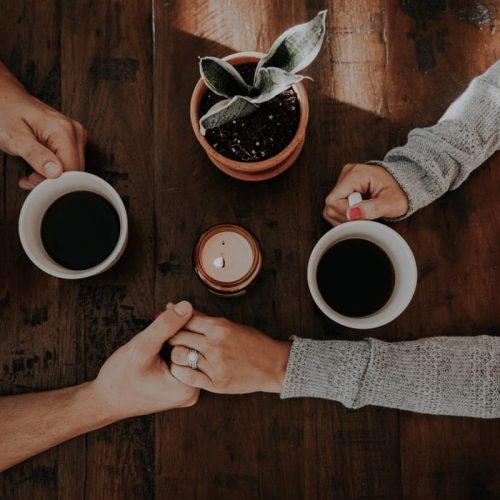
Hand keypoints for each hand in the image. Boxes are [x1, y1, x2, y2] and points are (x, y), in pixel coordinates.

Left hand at [0, 62, 85, 189]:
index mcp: (63, 131)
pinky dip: (56, 169)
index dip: (54, 182)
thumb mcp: (15, 137)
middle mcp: (74, 131)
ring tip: (33, 171)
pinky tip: (41, 166)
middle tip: (30, 178)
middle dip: (52, 180)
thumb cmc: (5, 114)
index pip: (71, 170)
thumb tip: (56, 172)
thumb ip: (36, 155)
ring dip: (53, 176)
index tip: (34, 182)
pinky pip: (71, 162)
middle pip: (74, 171)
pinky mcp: (73, 138)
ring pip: (73, 168)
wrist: (5, 99)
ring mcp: (76, 134)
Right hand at [89, 301, 198, 420]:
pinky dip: (172, 346)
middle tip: (165, 312)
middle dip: (180, 328)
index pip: (197, 344)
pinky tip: (159, 340)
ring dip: (175, 336)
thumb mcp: (142, 347)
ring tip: (159, 327)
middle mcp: (192, 391)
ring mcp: (186, 391)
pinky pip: (181, 360)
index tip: (170, 308)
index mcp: (188, 386)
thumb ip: (166, 326)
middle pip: (194, 348)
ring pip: (187, 352)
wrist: (104, 401)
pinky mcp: (178, 388)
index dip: (183, 322)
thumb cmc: (119, 378)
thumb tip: (187, 306)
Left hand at [168, 306, 290, 393]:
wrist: (272, 365)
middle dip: (171, 337)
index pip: (184, 320)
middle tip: (171, 340)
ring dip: (175, 354)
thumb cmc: (250, 342)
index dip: (173, 321)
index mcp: (219, 327)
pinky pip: (186, 376)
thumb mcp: (228, 325)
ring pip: (178, 356)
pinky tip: (183, 368)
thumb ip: (201, 318)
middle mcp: (215, 344)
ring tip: (179, 354)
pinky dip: (180, 371)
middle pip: (178, 337)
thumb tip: (174, 306)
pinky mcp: (215, 383)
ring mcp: (215, 365)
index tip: (169, 325)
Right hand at [323, 163, 408, 224]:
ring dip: (346, 217)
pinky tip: (359, 211)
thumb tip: (351, 214)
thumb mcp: (392, 203)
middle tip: (366, 215)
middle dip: (347, 217)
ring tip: (364, 212)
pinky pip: (335, 207)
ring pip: (331, 208)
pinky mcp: (343, 186)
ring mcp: (343, 179)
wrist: (405, 184)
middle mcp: (346, 174)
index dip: (346, 214)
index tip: (364, 216)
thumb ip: (373, 209)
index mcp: (356, 174)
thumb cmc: (401, 192)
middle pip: (330, 205)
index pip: (334, 201)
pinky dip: (346, 214)